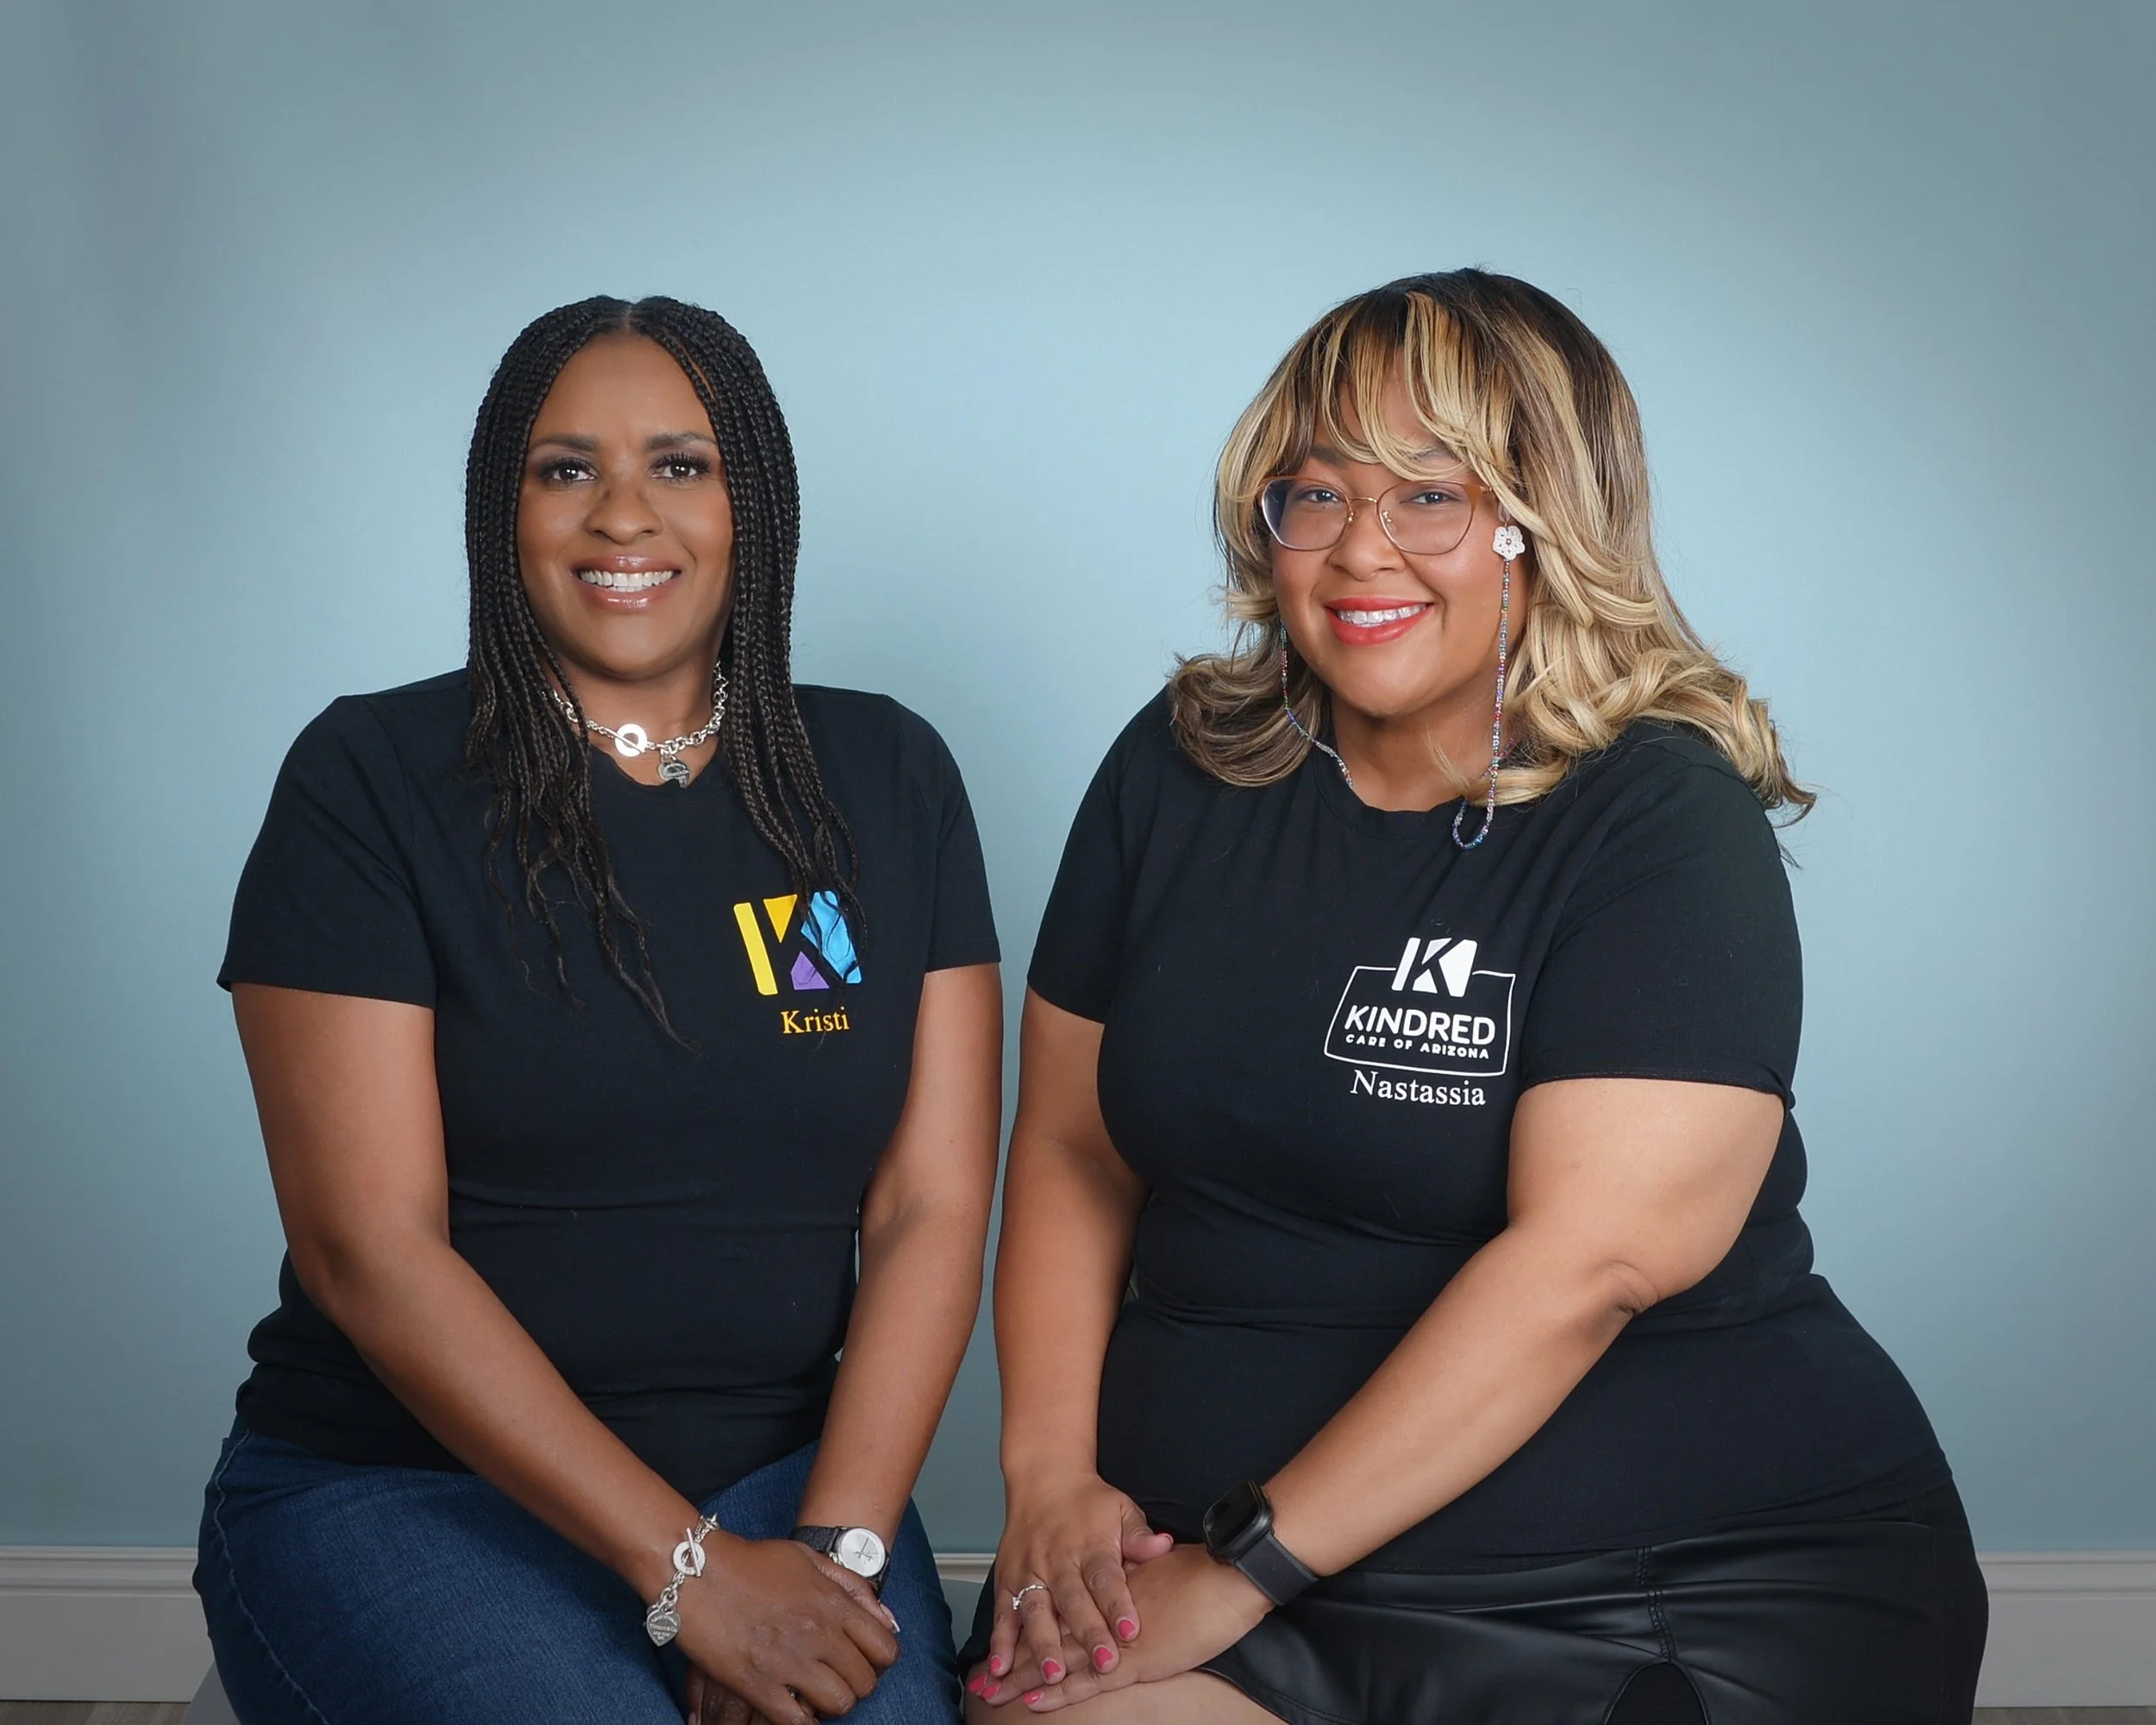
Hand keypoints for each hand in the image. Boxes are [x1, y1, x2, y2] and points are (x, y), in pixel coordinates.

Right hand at [674, 1536, 899, 1724]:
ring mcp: (788, 1660)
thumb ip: (851, 1587)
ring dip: (830, 1703)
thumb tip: (888, 1621)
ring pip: (838, 1703)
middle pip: (864, 1681)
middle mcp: (817, 1633)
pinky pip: (796, 1721)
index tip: (864, 1661)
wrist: (695, 1569)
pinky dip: (800, 1720)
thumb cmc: (750, 1561)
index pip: (884, 1647)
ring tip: (814, 1694)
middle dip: (855, 1684)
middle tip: (836, 1679)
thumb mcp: (808, 1558)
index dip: (880, 1661)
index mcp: (832, 1602)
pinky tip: (791, 1708)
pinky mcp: (757, 1683)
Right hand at [968, 1472, 1173, 1700]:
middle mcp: (1058, 1560)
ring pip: (1036, 1611)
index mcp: (1091, 1545)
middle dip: (1088, 1633)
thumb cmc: (1089, 1503)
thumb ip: (1139, 1535)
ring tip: (1052, 1674)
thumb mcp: (1121, 1509)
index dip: (1118, 1605)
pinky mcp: (1007, 1580)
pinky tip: (1000, 1668)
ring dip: (1043, 1644)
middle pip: (1073, 1600)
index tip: (1131, 1631)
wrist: (1044, 1479)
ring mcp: (1029, 1571)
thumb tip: (1163, 1546)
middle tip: (1103, 1664)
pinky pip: (1002, 1614)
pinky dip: (1000, 1642)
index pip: (1106, 1578)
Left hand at [995, 1545, 1270, 1712]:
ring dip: (1022, 1677)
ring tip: (990, 1694)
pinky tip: (1033, 1700)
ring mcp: (1113, 1639)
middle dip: (1013, 1660)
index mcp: (1106, 1590)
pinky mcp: (1130, 1660)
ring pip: (1057, 1660)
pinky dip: (1058, 1690)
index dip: (1030, 1628)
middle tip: (980, 1680)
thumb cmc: (1201, 1572)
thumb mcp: (1162, 1564)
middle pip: (1048, 1638)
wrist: (1227, 1575)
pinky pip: (1086, 1679)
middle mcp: (1099, 1613)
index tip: (1003, 1644)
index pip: (1060, 1612)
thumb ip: (1138, 1566)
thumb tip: (1129, 1565)